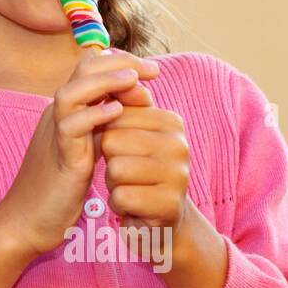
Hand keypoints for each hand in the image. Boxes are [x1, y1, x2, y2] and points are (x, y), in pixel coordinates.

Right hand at [0, 48, 160, 257]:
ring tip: (133, 80)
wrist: (27, 220)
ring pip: (72, 92)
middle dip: (120, 63)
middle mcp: (57, 115)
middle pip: (82, 69)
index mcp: (66, 110)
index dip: (120, 62)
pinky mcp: (59, 157)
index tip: (151, 71)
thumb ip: (104, 125)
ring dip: (105, 81)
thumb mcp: (86, 149)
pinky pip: (71, 127)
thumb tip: (133, 102)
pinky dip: (94, 115)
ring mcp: (55, 134)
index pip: (91, 68)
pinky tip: (117, 112)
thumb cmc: (59, 187)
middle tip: (153, 70)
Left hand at [100, 104, 191, 248]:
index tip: (125, 151)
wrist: (161, 221)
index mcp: (171, 122)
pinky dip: (119, 205)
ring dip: (113, 184)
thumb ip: (123, 105)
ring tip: (132, 188)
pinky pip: (121, 197)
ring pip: (115, 169)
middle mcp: (179, 144)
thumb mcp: (131, 135)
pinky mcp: (170, 205)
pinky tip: (134, 207)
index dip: (107, 137)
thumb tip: (113, 65)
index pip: (114, 116)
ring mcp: (178, 175)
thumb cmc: (139, 173)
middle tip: (128, 174)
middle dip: (109, 161)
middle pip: (111, 142)